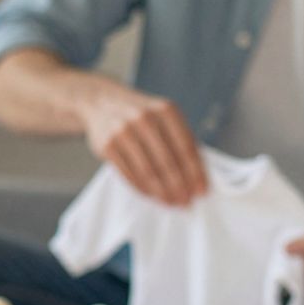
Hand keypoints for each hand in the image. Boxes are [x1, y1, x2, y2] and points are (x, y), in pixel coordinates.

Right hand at [77, 80, 206, 206]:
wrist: (101, 102)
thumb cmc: (141, 115)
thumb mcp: (163, 116)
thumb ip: (180, 140)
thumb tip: (197, 176)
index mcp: (166, 110)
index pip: (185, 147)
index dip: (195, 172)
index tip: (201, 191)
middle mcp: (144, 118)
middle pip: (167, 161)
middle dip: (179, 186)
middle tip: (186, 202)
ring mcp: (123, 131)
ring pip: (147, 170)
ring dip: (161, 191)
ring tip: (171, 202)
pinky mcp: (107, 145)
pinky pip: (128, 173)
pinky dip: (142, 188)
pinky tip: (152, 195)